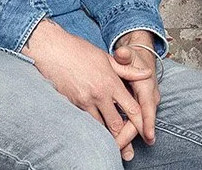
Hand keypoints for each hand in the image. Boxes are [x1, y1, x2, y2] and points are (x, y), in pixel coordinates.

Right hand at [25, 20, 141, 157]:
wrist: (53, 51)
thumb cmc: (81, 51)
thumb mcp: (107, 58)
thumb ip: (128, 70)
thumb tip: (147, 73)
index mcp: (111, 82)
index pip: (131, 108)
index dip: (140, 122)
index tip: (147, 132)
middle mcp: (99, 94)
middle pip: (116, 123)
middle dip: (123, 139)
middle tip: (129, 152)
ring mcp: (83, 101)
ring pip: (99, 126)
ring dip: (106, 138)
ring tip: (114, 150)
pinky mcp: (71, 104)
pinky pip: (84, 122)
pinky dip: (91, 130)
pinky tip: (95, 137)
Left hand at [111, 34, 160, 146]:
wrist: (141, 59)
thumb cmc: (134, 57)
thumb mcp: (129, 55)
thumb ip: (125, 56)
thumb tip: (122, 53)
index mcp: (147, 87)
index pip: (148, 107)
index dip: (147, 122)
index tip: (147, 137)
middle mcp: (150, 99)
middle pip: (141, 122)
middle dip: (131, 137)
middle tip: (120, 151)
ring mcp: (146, 106)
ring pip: (137, 126)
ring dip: (128, 140)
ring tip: (121, 154)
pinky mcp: (140, 110)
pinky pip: (134, 124)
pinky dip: (126, 135)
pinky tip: (118, 145)